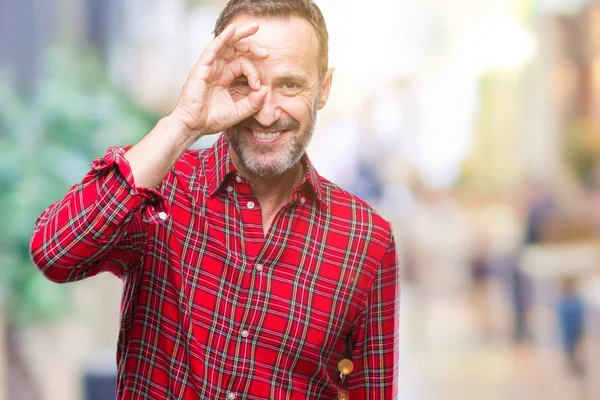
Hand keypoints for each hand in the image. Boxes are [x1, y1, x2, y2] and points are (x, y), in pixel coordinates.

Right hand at [171, 23, 267, 137]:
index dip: (255, 73)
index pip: (245, 65)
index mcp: (227, 77)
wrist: (194, 126)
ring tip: (255, 28)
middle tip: (266, 54)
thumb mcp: (240, 111)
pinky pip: (213, 49)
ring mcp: (210, 67)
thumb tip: (266, 90)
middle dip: (253, 47)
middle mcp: (219, 69)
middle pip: (237, 49)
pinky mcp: (202, 68)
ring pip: (227, 44)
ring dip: (240, 35)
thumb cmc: (213, 119)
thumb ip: (254, 102)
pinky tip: (233, 30)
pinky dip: (223, 38)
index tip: (258, 87)